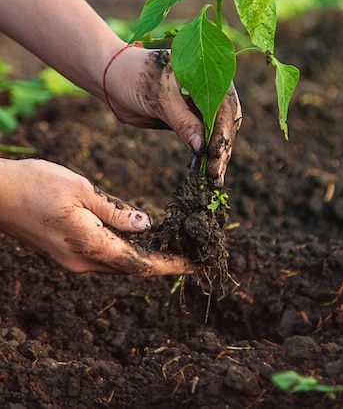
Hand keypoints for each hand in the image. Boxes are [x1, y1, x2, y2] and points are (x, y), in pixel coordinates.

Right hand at [0, 158, 192, 275]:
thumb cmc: (37, 184)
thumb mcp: (83, 190)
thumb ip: (116, 211)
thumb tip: (145, 226)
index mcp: (90, 245)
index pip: (140, 263)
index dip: (169, 265)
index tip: (194, 265)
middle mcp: (82, 261)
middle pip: (131, 268)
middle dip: (161, 263)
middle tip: (189, 253)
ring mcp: (71, 260)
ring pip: (116, 264)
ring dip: (143, 258)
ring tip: (169, 246)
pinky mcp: (64, 253)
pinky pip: (102, 257)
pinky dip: (124, 252)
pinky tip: (135, 239)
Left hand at [103, 46, 241, 184]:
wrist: (111, 79)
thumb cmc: (135, 76)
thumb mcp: (160, 98)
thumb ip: (182, 121)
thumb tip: (201, 147)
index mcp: (207, 73)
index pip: (224, 102)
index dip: (224, 127)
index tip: (217, 149)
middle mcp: (208, 89)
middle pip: (223, 120)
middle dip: (222, 145)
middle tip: (216, 170)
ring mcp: (198, 106)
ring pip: (214, 132)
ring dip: (216, 154)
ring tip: (214, 177)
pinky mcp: (187, 120)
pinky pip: (200, 138)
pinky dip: (203, 154)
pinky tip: (205, 171)